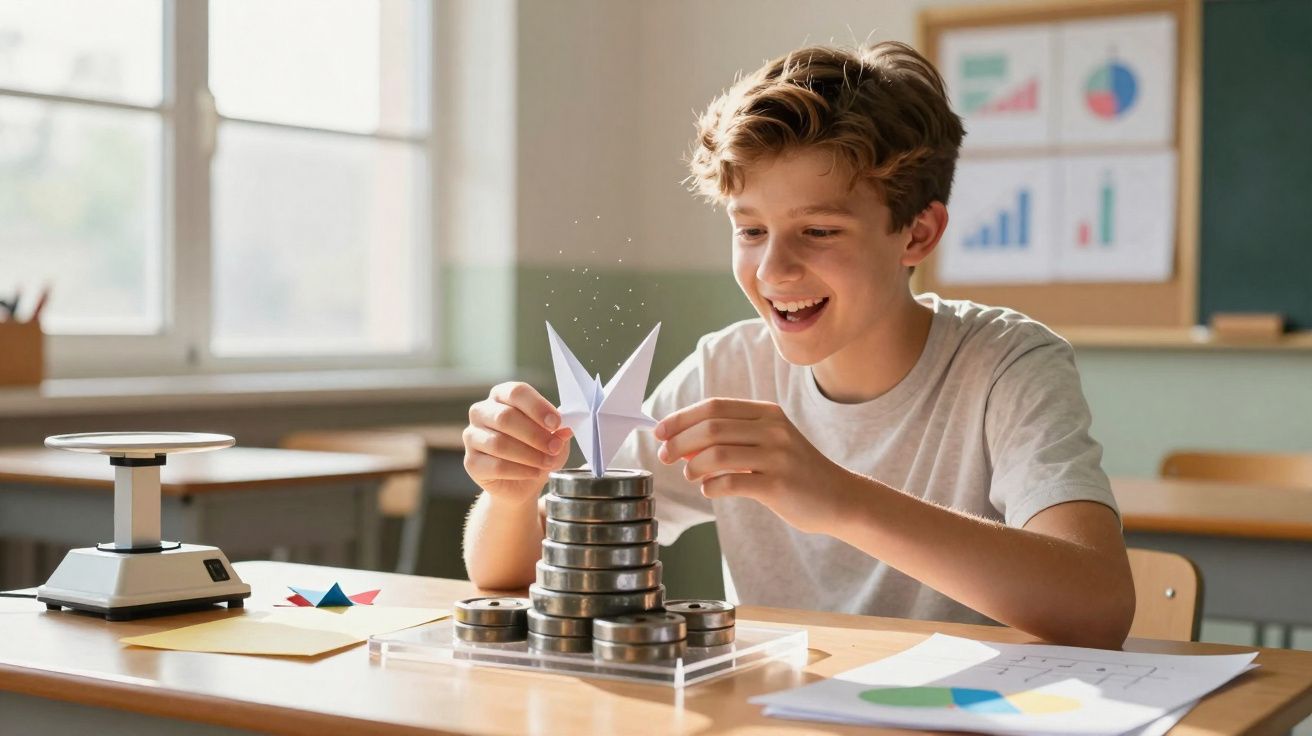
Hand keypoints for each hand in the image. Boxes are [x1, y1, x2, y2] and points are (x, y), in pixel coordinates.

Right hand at [464, 382, 572, 504]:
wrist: (521, 483)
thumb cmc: (537, 450)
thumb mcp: (553, 438)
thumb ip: (558, 431)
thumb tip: (565, 430)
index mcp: (502, 396)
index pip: (516, 392)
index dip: (537, 407)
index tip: (557, 423)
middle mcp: (482, 412)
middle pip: (505, 417)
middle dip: (535, 434)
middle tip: (554, 447)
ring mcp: (472, 436)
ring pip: (499, 443)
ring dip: (529, 455)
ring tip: (547, 462)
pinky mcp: (471, 462)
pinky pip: (496, 466)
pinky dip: (520, 470)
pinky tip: (534, 472)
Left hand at [653, 398, 852, 533]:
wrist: (839, 497)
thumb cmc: (794, 471)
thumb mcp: (768, 443)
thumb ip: (731, 439)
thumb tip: (681, 443)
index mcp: (767, 413)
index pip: (714, 407)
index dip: (682, 418)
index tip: (660, 432)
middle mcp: (773, 429)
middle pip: (711, 428)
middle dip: (680, 442)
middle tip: (666, 456)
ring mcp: (778, 456)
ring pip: (718, 454)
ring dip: (694, 466)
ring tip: (690, 476)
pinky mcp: (779, 484)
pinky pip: (732, 483)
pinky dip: (712, 486)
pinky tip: (710, 490)